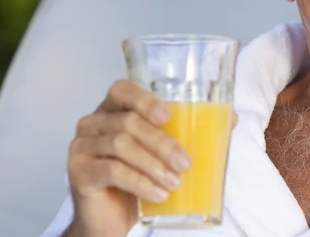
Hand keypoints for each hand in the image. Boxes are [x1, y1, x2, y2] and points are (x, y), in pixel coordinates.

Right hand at [65, 80, 237, 235]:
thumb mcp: (160, 155)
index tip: (169, 117)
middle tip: (185, 163)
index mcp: (111, 111)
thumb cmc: (135, 181)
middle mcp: (92, 123)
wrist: (108, 219)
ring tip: (174, 182)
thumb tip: (231, 119)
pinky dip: (140, 182)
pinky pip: (112, 170)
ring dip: (153, 164)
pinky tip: (158, 194)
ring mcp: (81, 146)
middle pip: (127, 122)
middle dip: (162, 142)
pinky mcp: (78, 171)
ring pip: (120, 145)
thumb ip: (189, 134)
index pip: (121, 90)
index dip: (144, 99)